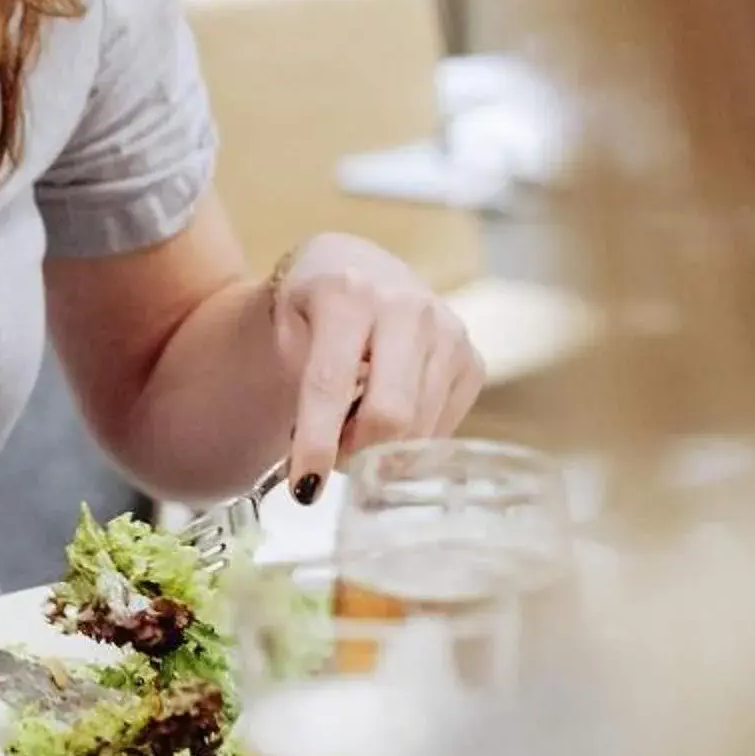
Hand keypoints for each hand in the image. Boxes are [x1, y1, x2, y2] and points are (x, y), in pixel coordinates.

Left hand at [269, 235, 484, 500]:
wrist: (352, 266)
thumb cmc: (308, 307)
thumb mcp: (283, 330)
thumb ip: (300, 385)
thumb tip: (320, 464)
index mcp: (348, 293)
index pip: (331, 384)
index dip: (317, 444)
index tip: (304, 490)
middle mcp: (407, 307)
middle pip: (389, 415)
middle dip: (355, 452)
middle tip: (331, 454)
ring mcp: (448, 331)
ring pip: (420, 429)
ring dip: (380, 449)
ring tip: (352, 430)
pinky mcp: (472, 358)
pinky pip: (444, 428)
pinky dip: (410, 441)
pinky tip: (386, 417)